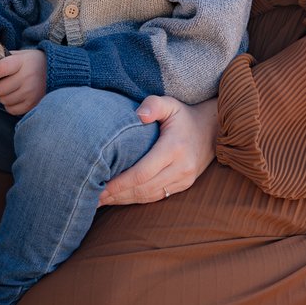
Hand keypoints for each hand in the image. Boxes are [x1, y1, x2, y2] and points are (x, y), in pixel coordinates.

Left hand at [0, 49, 46, 115]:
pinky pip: (11, 110)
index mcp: (23, 62)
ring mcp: (31, 92)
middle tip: (2, 82)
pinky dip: (10, 105)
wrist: (58, 71)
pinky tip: (16, 97)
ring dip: (3, 96)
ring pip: (3, 100)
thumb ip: (5, 58)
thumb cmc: (34, 62)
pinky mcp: (33, 103)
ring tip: (11, 89)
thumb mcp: (22, 55)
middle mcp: (27, 77)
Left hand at [99, 95, 217, 205]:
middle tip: (93, 197)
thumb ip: (153, 104)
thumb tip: (139, 115)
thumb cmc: (183, 115)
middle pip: (143, 188)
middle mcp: (182, 167)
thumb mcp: (170, 103)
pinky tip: (121, 198)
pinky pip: (158, 196)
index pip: (142, 172)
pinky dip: (138, 199)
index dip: (119, 183)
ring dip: (125, 200)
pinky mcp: (184, 185)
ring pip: (150, 196)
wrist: (211, 129)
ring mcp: (185, 179)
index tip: (100, 186)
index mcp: (174, 148)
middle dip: (117, 195)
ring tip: (102, 201)